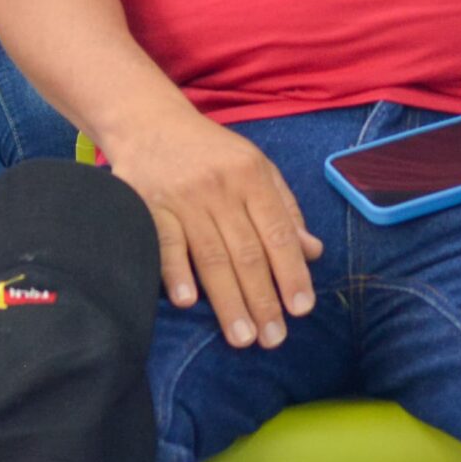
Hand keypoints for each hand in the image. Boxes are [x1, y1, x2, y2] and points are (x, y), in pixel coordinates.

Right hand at [104, 106, 322, 349]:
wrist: (148, 122)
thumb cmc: (210, 152)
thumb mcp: (256, 167)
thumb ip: (285, 208)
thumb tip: (313, 252)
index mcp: (251, 176)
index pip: (278, 232)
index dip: (292, 272)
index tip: (302, 308)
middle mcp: (220, 187)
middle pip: (246, 252)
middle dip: (262, 299)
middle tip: (273, 339)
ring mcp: (182, 198)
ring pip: (211, 256)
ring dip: (228, 300)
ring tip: (241, 337)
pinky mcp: (147, 206)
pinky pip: (164, 243)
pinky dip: (176, 273)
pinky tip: (188, 302)